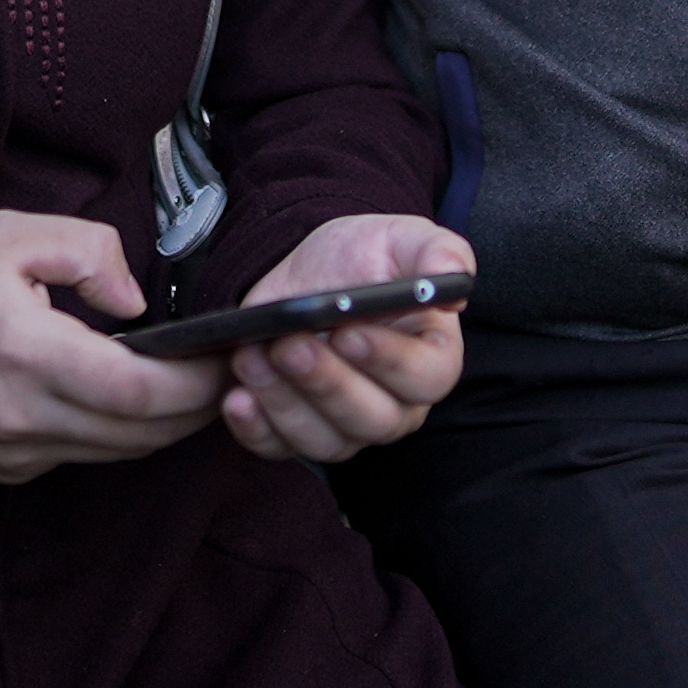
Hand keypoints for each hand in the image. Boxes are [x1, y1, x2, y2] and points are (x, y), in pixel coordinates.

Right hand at [0, 211, 224, 483]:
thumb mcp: (7, 236)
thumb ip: (85, 250)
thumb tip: (135, 302)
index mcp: (25, 354)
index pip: (137, 390)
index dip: (194, 380)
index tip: (223, 352)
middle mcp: (21, 417)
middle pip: (139, 432)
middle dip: (195, 406)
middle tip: (225, 370)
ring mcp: (13, 453)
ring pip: (118, 452)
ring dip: (163, 425)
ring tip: (192, 384)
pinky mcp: (7, 470)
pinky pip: (82, 457)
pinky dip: (119, 433)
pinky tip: (133, 399)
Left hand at [216, 214, 471, 465]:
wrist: (305, 274)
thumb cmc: (362, 260)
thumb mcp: (400, 240)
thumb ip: (436, 253)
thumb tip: (451, 283)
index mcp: (430, 360)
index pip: (426, 378)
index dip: (389, 361)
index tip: (349, 333)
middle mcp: (394, 405)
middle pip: (372, 419)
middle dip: (326, 382)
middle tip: (288, 344)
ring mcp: (345, 427)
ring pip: (324, 439)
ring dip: (284, 401)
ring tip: (252, 357)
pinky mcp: (296, 434)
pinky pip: (279, 447)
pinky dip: (254, 428)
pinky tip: (236, 399)